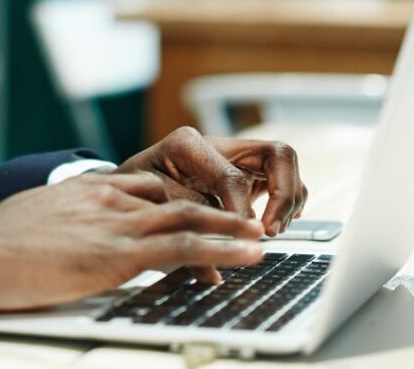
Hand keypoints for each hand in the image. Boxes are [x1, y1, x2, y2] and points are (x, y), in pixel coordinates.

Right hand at [0, 171, 262, 311]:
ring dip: (232, 226)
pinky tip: (248, 254)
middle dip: (216, 206)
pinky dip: (222, 248)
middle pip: (176, 194)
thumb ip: (66, 223)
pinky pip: (182, 247)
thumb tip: (73, 241)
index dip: (181, 200)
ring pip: (189, 216)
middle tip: (247, 218)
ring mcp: (114, 223)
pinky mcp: (116, 253)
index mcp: (89, 190)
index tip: (205, 210)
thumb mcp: (39, 220)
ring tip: (263, 234)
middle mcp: (107, 198)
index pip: (148, 186)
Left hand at [116, 126, 307, 236]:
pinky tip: (276, 223)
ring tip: (275, 229)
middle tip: (272, 229)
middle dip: (284, 192)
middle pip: (276, 153)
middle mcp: (215, 145)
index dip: (242, 211)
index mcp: (186, 145)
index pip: (231, 176)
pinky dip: (287, 200)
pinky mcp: (244, 172)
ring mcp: (233, 156)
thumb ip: (181, 233)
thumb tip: (212, 269)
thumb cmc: (134, 195)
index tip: (246, 237)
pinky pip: (280, 179)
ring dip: (289, 198)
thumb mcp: (150, 209)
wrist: (125, 188)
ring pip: (283, 163)